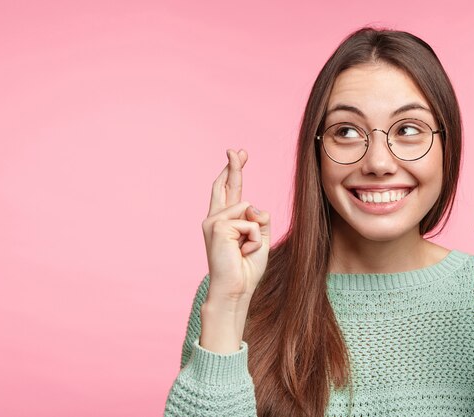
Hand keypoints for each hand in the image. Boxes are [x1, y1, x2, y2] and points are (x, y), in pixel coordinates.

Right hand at [199, 149, 270, 352]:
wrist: (235, 290)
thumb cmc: (246, 269)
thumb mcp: (260, 239)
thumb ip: (259, 219)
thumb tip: (253, 206)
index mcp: (225, 222)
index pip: (229, 191)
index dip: (233, 171)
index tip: (238, 153)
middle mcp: (215, 219)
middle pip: (228, 186)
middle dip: (234, 166)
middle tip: (236, 148)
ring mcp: (213, 221)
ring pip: (249, 210)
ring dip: (256, 233)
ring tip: (245, 251)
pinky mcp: (217, 227)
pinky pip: (249, 222)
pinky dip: (253, 238)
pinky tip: (242, 252)